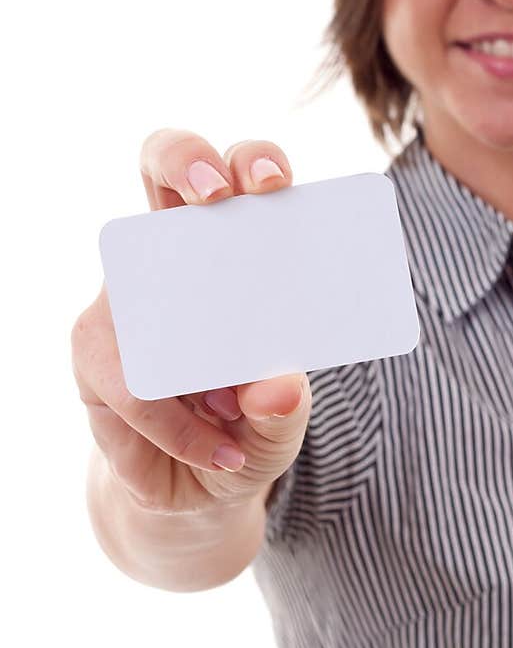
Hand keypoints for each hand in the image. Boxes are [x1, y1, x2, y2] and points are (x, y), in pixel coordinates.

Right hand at [72, 128, 310, 513]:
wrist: (199, 487)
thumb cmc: (253, 426)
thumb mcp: (284, 421)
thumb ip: (284, 406)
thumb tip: (280, 387)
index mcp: (238, 248)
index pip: (237, 174)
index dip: (250, 160)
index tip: (269, 182)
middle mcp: (174, 253)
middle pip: (163, 163)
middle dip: (188, 160)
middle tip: (218, 195)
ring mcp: (125, 292)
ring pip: (131, 273)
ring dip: (190, 348)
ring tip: (232, 410)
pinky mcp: (93, 348)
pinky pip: (131, 380)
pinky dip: (178, 425)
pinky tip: (214, 449)